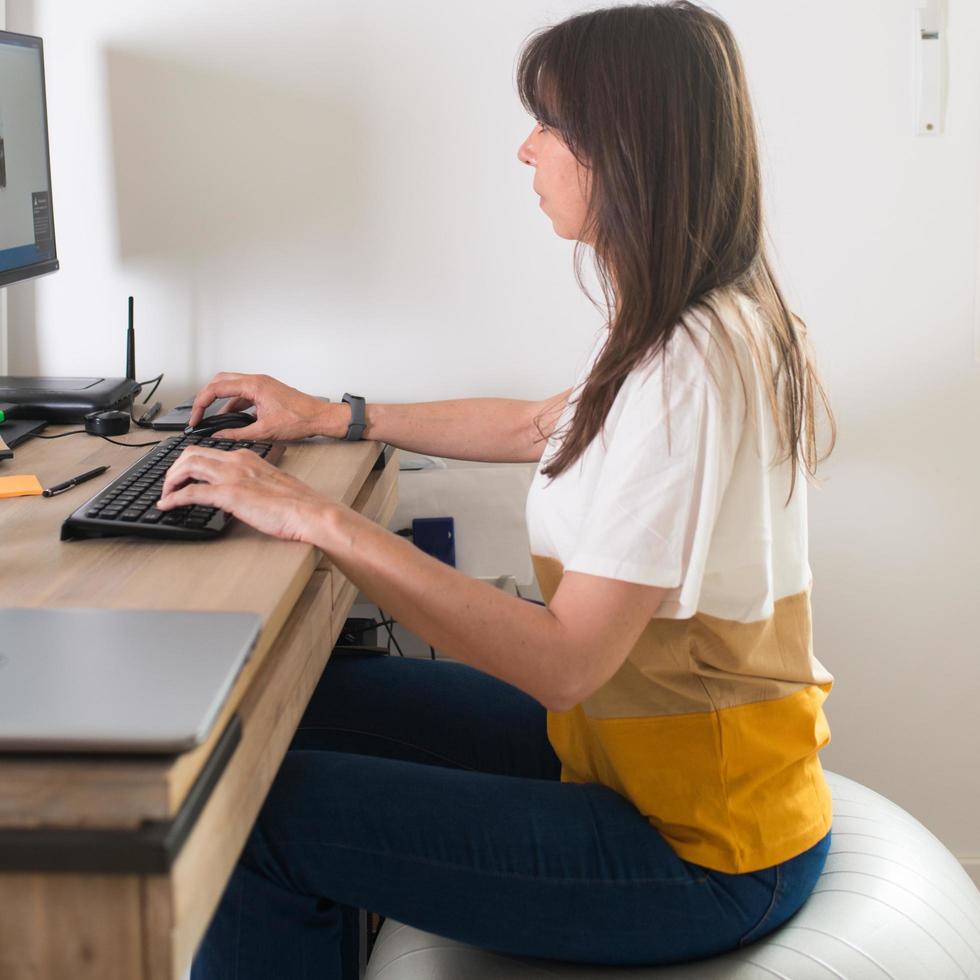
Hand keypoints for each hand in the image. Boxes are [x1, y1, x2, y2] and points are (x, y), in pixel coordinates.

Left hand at [157, 445, 332, 542]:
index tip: (182, 474)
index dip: (189, 462)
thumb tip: (239, 496)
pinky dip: (173, 498)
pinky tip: (166, 506)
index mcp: (248, 457)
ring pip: (187, 467)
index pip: (209, 451)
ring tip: (165, 494)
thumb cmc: (298, 503)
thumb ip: (252, 483)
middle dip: (174, 468)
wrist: (310, 512)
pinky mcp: (229, 494)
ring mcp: (232, 476)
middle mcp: (237, 461)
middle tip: (169, 484)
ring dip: (170, 480)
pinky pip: (191, 493)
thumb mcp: (271, 484)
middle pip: (191, 454)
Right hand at [189, 373, 337, 440]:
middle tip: (198, 414)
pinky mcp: (266, 392)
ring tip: (213, 421)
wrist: (320, 418)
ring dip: (221, 403)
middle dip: (206, 398)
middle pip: (220, 382)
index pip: (216, 388)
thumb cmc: (301, 419)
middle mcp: (256, 380)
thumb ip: (238, 433)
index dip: (201, 404)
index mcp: (254, 385)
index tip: (196, 418)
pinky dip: (234, 406)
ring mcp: (261, 385)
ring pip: (231, 388)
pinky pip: (243, 395)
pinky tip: (233, 421)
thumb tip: (219, 436)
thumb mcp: (265, 431)